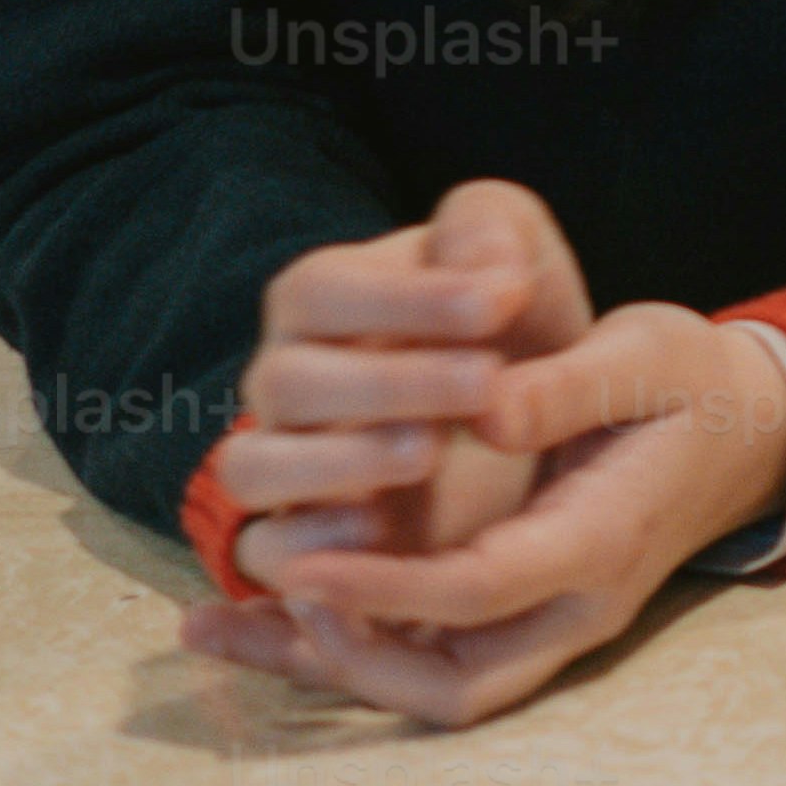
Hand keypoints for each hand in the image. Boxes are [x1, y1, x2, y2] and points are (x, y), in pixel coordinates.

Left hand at [181, 187, 785, 728]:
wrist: (748, 429)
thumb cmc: (692, 384)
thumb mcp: (647, 355)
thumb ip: (567, 385)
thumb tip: (488, 411)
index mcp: (603, 540)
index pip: (478, 590)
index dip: (383, 583)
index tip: (300, 558)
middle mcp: (576, 608)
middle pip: (454, 685)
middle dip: (354, 655)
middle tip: (285, 588)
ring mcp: (552, 626)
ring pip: (435, 692)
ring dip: (333, 666)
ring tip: (229, 625)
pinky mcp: (526, 621)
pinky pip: (430, 663)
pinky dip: (344, 653)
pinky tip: (260, 624)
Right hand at [194, 176, 588, 589]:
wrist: (532, 424)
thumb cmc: (509, 322)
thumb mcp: (515, 254)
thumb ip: (492, 233)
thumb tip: (487, 274)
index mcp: (319, 300)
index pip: (316, 291)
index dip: (402, 299)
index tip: (499, 305)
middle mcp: (283, 380)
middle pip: (285, 381)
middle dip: (388, 383)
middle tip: (484, 383)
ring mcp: (279, 463)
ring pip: (254, 469)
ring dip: (340, 463)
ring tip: (431, 452)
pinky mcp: (297, 542)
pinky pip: (264, 553)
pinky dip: (310, 543)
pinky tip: (385, 527)